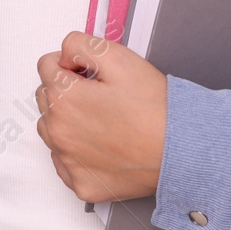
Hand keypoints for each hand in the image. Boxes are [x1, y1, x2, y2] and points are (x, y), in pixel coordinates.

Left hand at [34, 30, 167, 202]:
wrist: (185, 151)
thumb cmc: (156, 109)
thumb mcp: (120, 58)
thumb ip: (80, 45)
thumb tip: (65, 55)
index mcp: (64, 98)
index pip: (46, 67)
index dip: (70, 64)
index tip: (88, 73)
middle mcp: (59, 132)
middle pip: (46, 98)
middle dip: (66, 91)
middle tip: (99, 96)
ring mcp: (69, 162)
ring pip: (51, 130)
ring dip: (66, 121)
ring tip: (102, 121)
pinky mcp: (82, 185)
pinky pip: (65, 162)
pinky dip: (77, 153)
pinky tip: (102, 146)